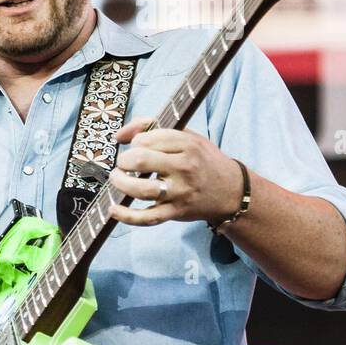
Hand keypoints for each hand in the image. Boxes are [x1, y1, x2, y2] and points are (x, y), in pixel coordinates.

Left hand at [106, 116, 243, 228]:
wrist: (232, 190)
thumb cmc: (203, 160)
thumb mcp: (187, 136)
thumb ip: (153, 127)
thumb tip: (120, 135)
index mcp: (187, 145)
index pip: (147, 139)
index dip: (135, 142)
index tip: (137, 147)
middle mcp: (184, 168)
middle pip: (140, 160)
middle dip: (124, 160)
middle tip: (124, 163)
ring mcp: (180, 192)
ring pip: (141, 189)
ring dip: (121, 183)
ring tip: (117, 179)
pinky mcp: (176, 211)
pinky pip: (148, 218)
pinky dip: (127, 216)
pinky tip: (113, 209)